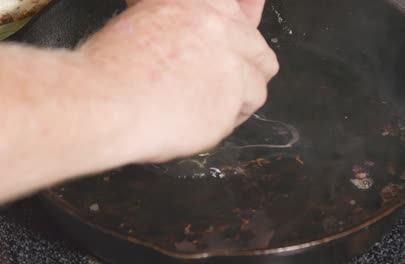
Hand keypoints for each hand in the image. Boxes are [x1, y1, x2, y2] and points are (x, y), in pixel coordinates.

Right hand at [78, 0, 278, 162]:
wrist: (105, 99)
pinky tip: (203, 120)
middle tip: (226, 83)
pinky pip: (244, 112)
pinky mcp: (231, 99)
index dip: (246, 25)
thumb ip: (181, 17)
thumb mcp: (145, 20)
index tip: (240, 42)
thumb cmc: (114, 68)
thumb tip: (202, 20)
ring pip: (258, 83)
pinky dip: (228, 120)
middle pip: (259, 50)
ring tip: (209, 106)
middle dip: (248, 68)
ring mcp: (230, 64)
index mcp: (199, 5)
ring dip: (240, 97)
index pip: (243, 10)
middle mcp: (221, 29)